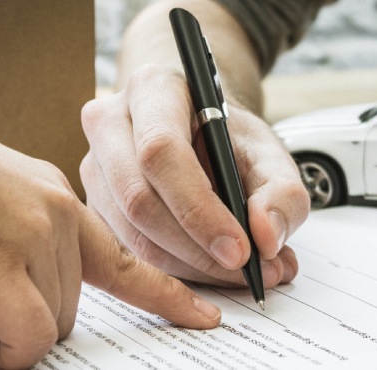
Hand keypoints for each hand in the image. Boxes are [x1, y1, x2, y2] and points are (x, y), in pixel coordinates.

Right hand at [0, 95, 220, 368]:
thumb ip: (25, 251)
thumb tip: (27, 309)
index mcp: (59, 202)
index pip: (126, 257)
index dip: (167, 293)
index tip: (202, 314)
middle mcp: (58, 214)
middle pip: (75, 306)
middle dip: (26, 316)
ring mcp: (35, 234)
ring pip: (52, 324)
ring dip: (2, 327)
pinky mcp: (2, 260)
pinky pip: (28, 336)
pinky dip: (3, 347)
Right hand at [80, 64, 308, 287]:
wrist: (201, 133)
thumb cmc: (229, 139)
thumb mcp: (270, 154)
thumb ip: (283, 192)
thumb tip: (265, 237)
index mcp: (152, 89)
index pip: (161, 151)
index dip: (199, 208)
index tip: (240, 250)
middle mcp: (110, 123)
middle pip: (139, 199)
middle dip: (197, 249)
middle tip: (248, 271)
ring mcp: (94, 166)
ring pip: (131, 234)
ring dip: (190, 267)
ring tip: (243, 274)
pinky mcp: (94, 204)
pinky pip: (127, 250)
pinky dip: (174, 272)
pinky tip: (212, 270)